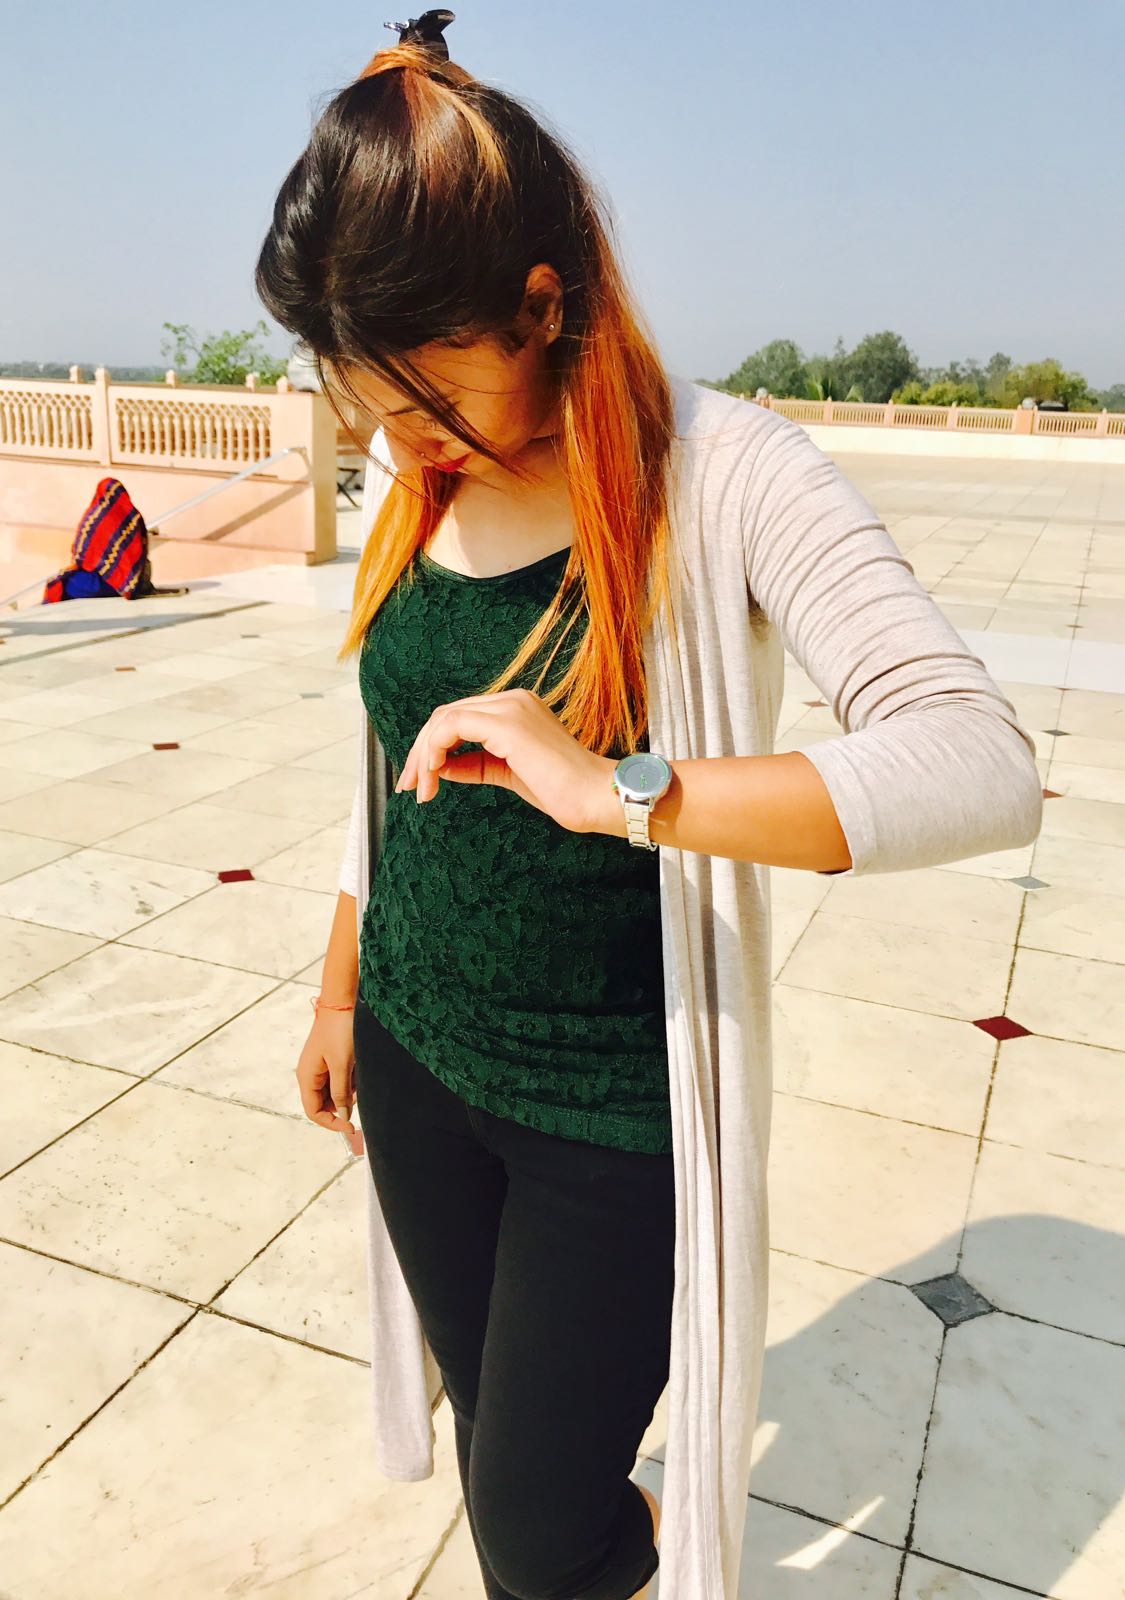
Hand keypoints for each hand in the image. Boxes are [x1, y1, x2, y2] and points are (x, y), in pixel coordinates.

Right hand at [295, 1011, 363, 1156]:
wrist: (343, 1003)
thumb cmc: (340, 1031)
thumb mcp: (342, 1064)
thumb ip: (341, 1092)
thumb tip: (342, 1115)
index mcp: (307, 1077)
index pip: (314, 1111)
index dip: (331, 1123)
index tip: (351, 1127)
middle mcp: (310, 1074)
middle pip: (324, 1104)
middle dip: (342, 1105)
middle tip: (359, 1097)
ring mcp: (319, 1067)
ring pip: (333, 1092)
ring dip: (348, 1092)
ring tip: (359, 1077)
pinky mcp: (330, 1060)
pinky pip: (339, 1079)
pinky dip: (350, 1081)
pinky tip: (358, 1070)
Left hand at [395, 687, 615, 834]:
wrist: (594, 797)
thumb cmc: (563, 790)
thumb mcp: (507, 774)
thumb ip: (474, 765)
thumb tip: (439, 767)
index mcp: (516, 707)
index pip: (459, 718)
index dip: (432, 747)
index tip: (421, 781)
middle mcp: (513, 699)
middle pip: (447, 715)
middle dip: (420, 752)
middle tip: (409, 786)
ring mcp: (510, 707)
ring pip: (444, 719)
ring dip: (423, 755)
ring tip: (420, 788)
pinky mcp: (507, 724)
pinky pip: (453, 726)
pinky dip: (434, 750)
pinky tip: (434, 773)